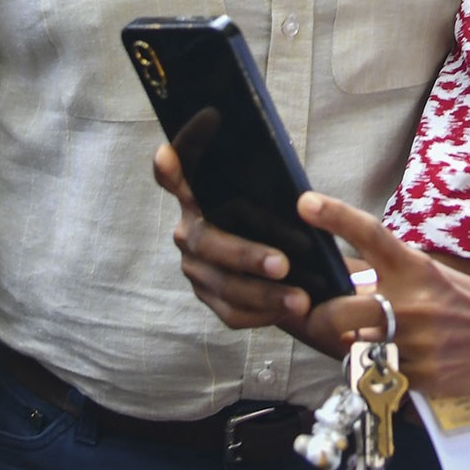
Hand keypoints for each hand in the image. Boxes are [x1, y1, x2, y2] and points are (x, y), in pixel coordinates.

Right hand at [153, 142, 347, 351]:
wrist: (286, 254)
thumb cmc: (274, 211)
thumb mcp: (270, 193)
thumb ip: (268, 188)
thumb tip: (297, 195)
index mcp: (197, 196)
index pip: (173, 178)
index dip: (168, 170)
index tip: (168, 156)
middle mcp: (189, 230)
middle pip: (207, 242)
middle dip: (246, 255)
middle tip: (283, 264)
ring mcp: (194, 266)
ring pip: (223, 284)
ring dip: (264, 293)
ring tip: (301, 299)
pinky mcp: (207, 296)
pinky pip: (231, 312)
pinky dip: (264, 313)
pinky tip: (291, 310)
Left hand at [297, 196, 469, 397]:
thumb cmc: (459, 299)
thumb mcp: (426, 273)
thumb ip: (385, 273)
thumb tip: (336, 274)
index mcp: (411, 267)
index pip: (370, 235)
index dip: (335, 217)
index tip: (305, 204)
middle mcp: (411, 301)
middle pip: (342, 311)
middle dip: (323, 319)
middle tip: (323, 320)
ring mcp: (416, 341)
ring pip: (358, 350)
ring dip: (360, 348)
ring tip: (384, 342)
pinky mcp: (422, 375)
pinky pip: (382, 376)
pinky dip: (385, 372)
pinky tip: (407, 362)